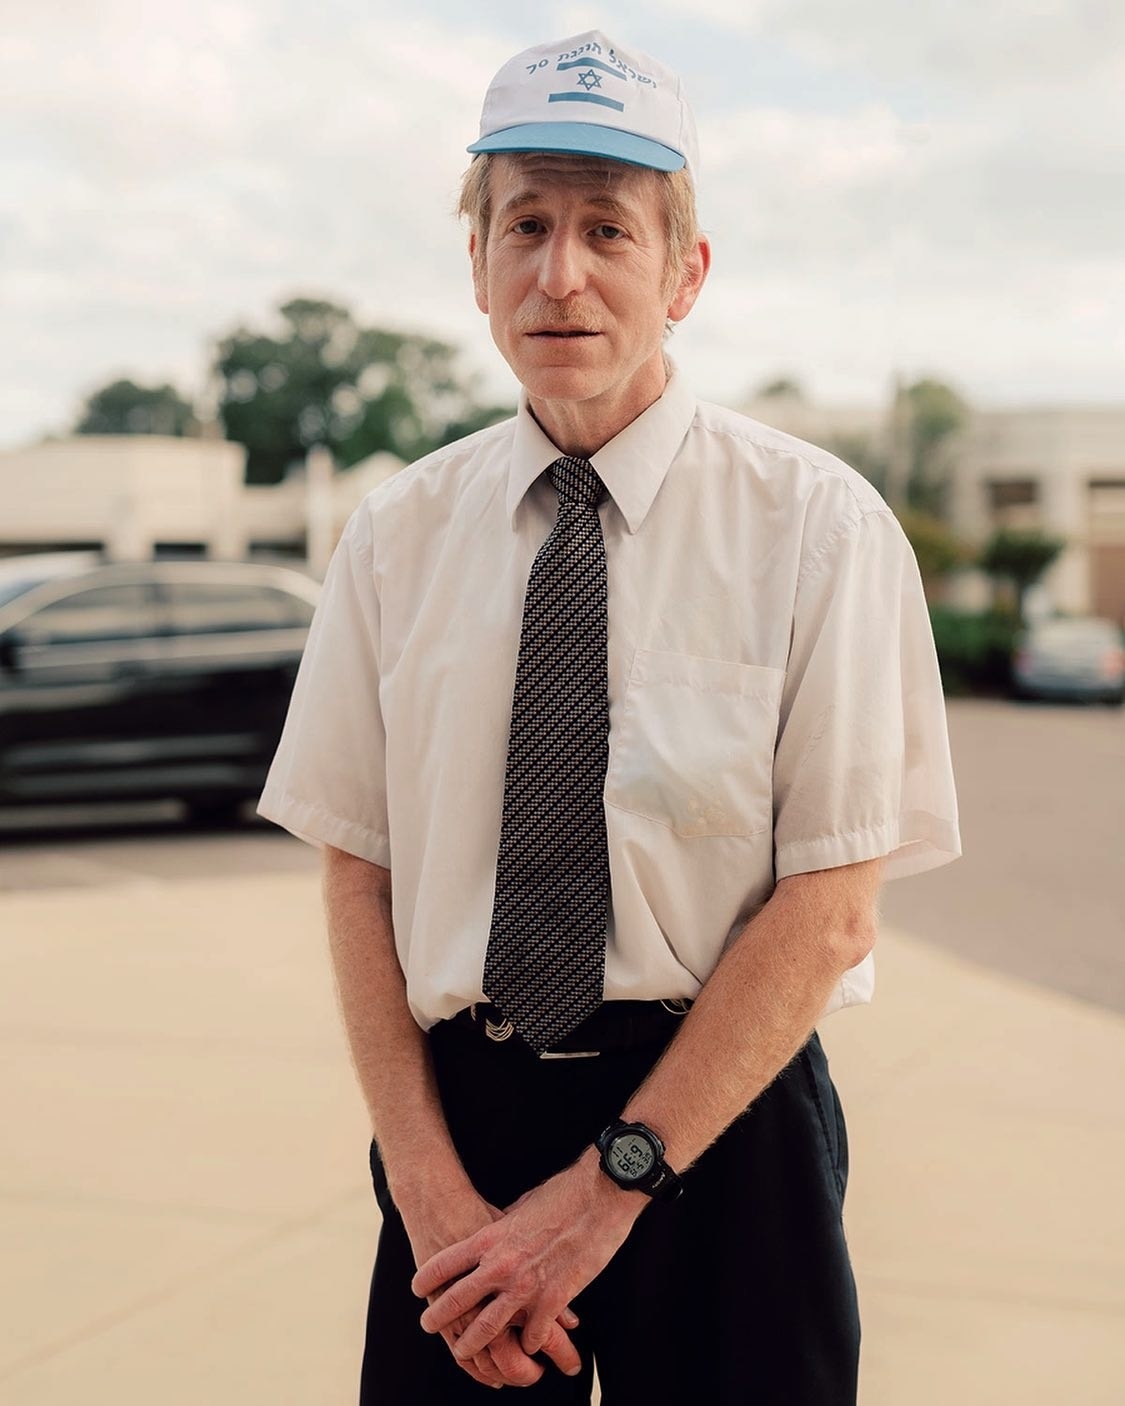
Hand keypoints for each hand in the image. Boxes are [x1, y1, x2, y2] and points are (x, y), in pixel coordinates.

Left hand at [412, 1154, 643, 1363]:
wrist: (600, 1195)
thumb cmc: (563, 1194)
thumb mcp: (522, 1206)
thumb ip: (505, 1226)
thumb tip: (497, 1231)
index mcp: (491, 1237)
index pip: (446, 1263)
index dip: (427, 1278)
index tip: (417, 1289)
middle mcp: (502, 1264)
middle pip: (457, 1300)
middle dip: (438, 1317)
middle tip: (428, 1325)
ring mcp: (526, 1285)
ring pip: (488, 1328)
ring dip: (473, 1344)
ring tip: (463, 1351)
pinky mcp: (554, 1300)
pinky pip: (532, 1335)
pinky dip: (529, 1343)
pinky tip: (528, 1347)